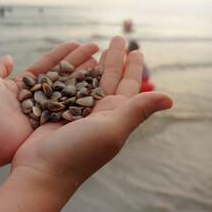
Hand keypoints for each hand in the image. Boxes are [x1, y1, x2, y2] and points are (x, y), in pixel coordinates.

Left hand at [0, 41, 99, 166]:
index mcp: (24, 86)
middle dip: (79, 63)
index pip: (48, 65)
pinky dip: (80, 100)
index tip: (78, 43)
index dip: (63, 54)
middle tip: (97, 51)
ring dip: (83, 78)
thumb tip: (9, 57)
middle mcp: (37, 98)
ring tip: (101, 64)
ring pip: (67, 92)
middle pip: (62, 76)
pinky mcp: (48, 126)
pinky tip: (96, 89)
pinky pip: (67, 110)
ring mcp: (44, 112)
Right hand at [10, 36, 172, 184]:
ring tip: (96, 46)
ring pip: (88, 81)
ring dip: (94, 64)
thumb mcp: (112, 130)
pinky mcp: (56, 112)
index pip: (128, 86)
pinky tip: (72, 64)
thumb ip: (137, 111)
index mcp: (114, 116)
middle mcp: (98, 114)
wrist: (41, 172)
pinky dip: (71, 74)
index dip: (133, 68)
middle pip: (109, 79)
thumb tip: (170, 98)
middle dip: (114, 59)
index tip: (137, 50)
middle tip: (117, 38)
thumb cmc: (78, 153)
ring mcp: (76, 113)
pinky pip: (67, 87)